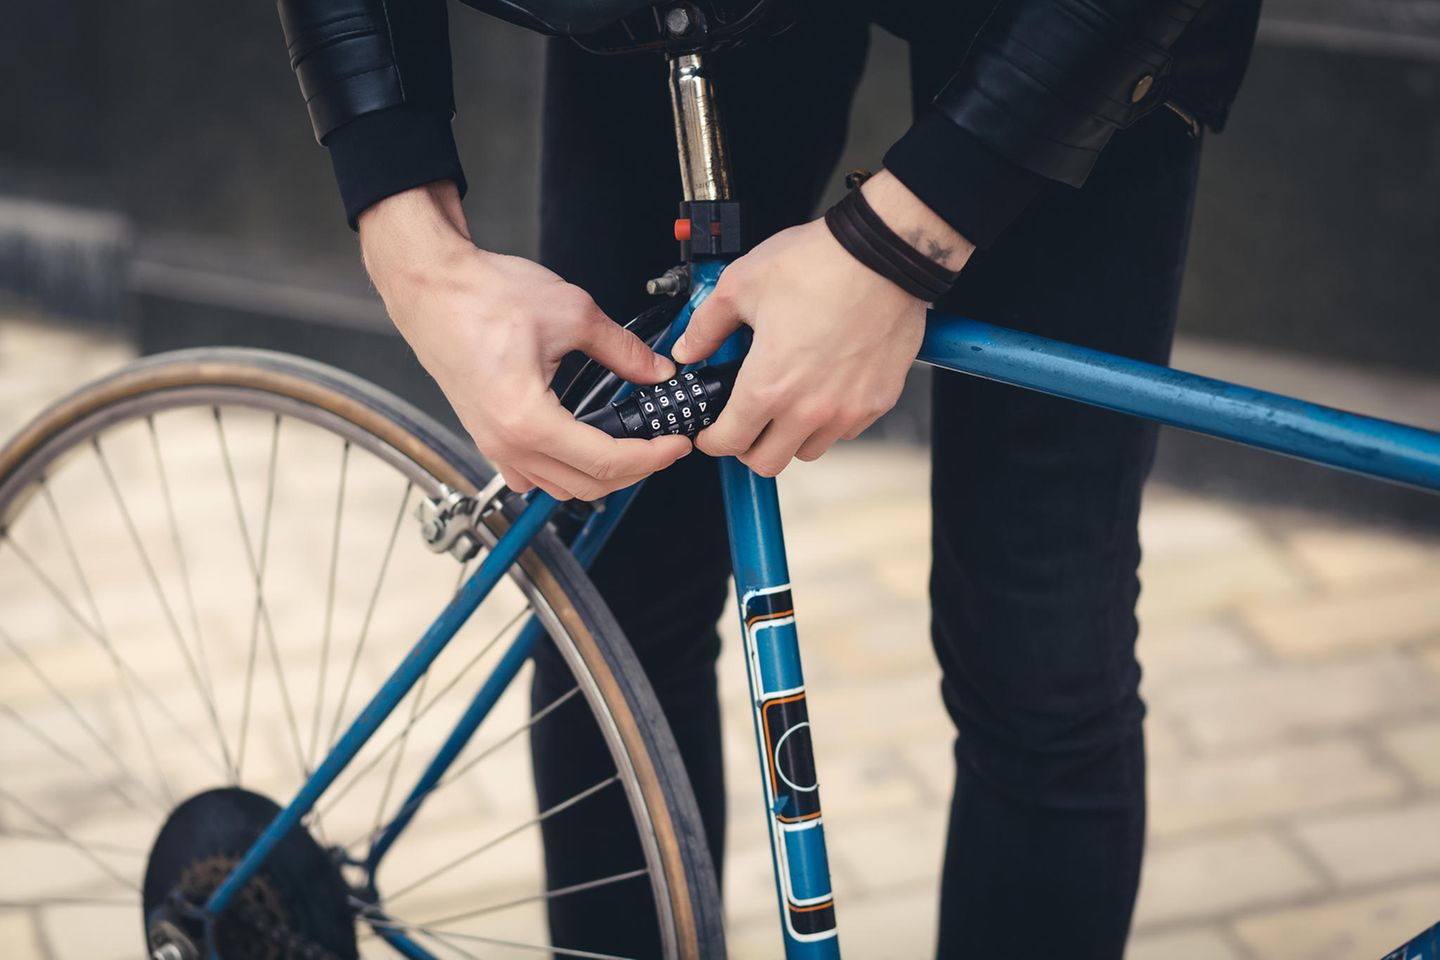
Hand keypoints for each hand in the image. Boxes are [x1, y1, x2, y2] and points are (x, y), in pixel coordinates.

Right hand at [359, 182, 690, 500]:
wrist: (431, 285)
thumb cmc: (481, 296)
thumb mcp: (572, 314)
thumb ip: (623, 350)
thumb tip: (656, 371)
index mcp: (527, 419)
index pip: (606, 461)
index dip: (652, 457)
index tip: (676, 444)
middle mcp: (506, 443)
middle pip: (587, 484)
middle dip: (634, 469)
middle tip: (663, 446)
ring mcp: (492, 444)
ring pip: (560, 487)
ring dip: (600, 475)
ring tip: (632, 447)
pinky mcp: (487, 436)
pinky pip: (531, 476)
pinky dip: (564, 473)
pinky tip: (584, 449)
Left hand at [672, 170, 974, 475]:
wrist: (884, 252)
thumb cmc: (820, 263)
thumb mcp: (741, 285)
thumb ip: (707, 325)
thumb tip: (690, 348)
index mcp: (769, 385)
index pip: (730, 442)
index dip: (712, 440)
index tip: (712, 432)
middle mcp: (810, 408)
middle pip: (768, 462)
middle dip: (748, 448)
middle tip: (745, 424)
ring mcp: (847, 409)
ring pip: (809, 450)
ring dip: (791, 437)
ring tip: (787, 404)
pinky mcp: (878, 401)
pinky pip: (847, 430)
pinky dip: (830, 421)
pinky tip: (823, 389)